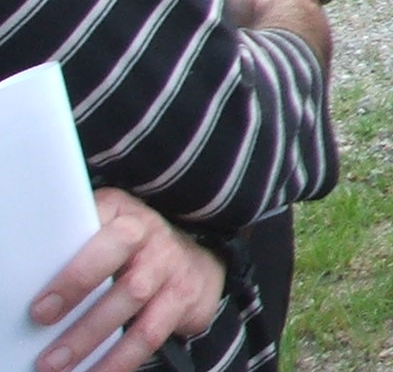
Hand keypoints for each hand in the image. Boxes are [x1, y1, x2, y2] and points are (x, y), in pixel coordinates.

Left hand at [32, 190, 225, 371]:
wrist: (191, 266)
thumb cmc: (131, 254)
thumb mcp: (105, 236)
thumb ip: (73, 249)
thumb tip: (24, 282)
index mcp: (120, 212)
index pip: (94, 222)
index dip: (70, 261)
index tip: (40, 303)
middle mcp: (148, 230)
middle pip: (118, 248)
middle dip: (77, 285)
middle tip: (41, 319)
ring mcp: (169, 262)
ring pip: (131, 295)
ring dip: (90, 334)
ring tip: (56, 364)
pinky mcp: (182, 297)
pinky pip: (150, 333)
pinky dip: (121, 359)